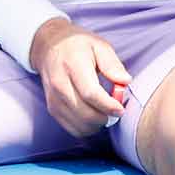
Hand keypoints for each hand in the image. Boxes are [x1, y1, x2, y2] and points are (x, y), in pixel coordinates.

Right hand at [28, 18, 133, 137]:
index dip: (108, 105)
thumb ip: (112, 64)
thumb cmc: (79, 46)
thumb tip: (125, 80)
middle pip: (84, 113)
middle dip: (104, 118)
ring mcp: (54, 98)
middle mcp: (60, 84)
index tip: (121, 109)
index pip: (90, 93)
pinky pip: (71, 128)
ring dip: (96, 125)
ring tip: (106, 113)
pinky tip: (94, 118)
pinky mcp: (52, 108)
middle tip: (116, 112)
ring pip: (78, 124)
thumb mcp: (99, 46)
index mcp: (73, 66)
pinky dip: (86, 128)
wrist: (50, 47)